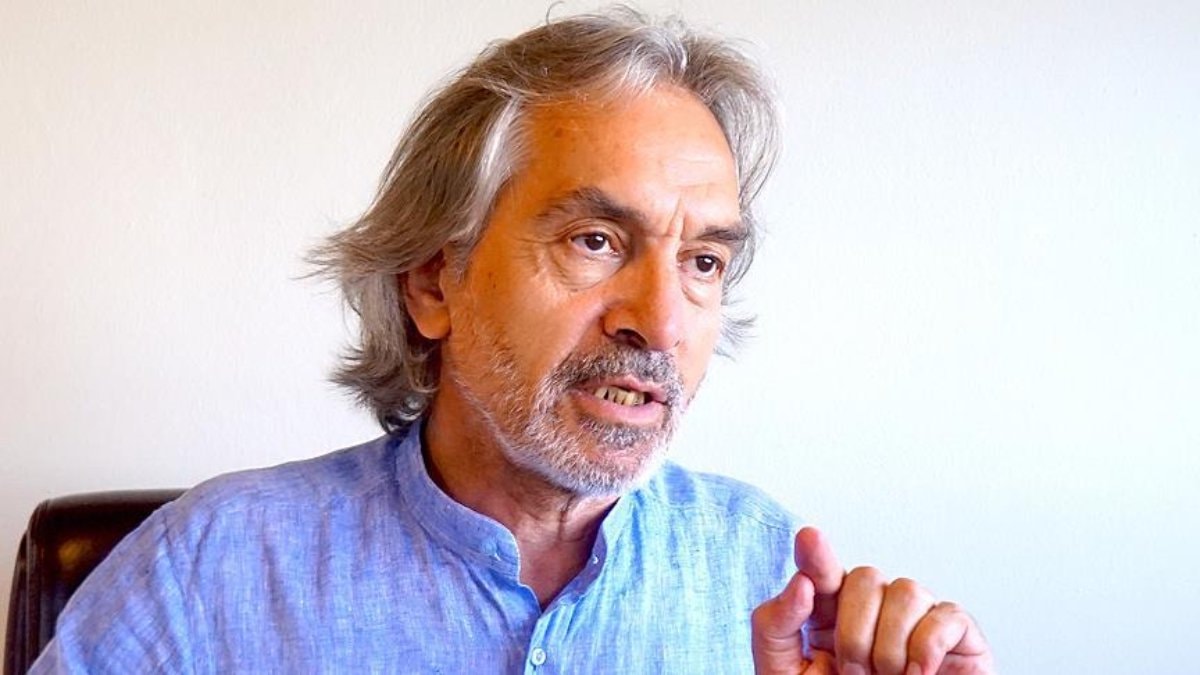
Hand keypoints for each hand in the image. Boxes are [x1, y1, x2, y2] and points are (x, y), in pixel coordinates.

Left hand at [751, 527, 993, 674]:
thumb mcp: (786, 671)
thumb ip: (776, 626)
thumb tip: (800, 582)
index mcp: (831, 613)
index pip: (823, 571)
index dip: (817, 555)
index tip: (809, 540)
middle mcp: (876, 608)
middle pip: (865, 578)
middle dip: (855, 633)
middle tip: (854, 673)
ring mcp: (919, 618)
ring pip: (906, 591)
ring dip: (889, 646)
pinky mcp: (959, 636)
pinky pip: (946, 616)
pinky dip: (926, 650)